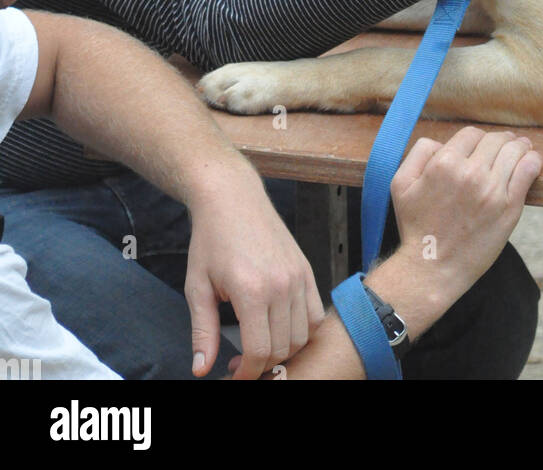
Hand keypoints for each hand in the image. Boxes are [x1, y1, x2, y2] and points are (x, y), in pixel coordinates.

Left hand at [185, 172, 323, 379]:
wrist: (232, 198)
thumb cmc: (210, 240)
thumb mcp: (197, 287)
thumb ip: (203, 332)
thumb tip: (202, 370)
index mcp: (252, 291)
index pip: (259, 352)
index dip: (246, 373)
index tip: (234, 376)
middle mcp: (282, 285)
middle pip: (283, 348)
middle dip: (262, 365)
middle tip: (239, 362)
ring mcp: (298, 276)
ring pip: (302, 335)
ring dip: (283, 350)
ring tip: (259, 345)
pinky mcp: (306, 269)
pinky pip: (314, 314)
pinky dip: (302, 330)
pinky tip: (279, 327)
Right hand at [388, 128, 541, 304]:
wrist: (432, 268)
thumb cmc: (416, 227)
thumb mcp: (401, 183)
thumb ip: (419, 153)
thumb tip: (442, 143)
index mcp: (444, 163)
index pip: (471, 134)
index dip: (477, 138)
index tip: (482, 145)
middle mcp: (471, 172)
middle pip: (496, 140)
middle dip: (501, 139)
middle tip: (508, 142)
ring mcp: (493, 190)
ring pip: (514, 151)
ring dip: (520, 146)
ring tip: (523, 148)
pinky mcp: (509, 207)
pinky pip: (527, 172)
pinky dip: (532, 161)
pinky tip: (533, 160)